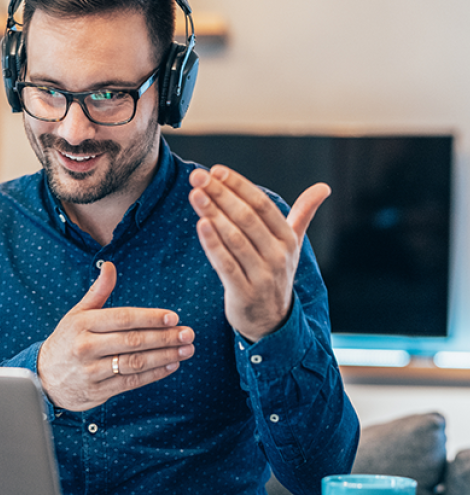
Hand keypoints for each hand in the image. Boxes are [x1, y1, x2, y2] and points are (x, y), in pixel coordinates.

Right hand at [37, 262, 194, 410]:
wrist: (43, 377)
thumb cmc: (67, 340)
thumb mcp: (78, 313)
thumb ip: (98, 292)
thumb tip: (110, 266)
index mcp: (83, 324)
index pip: (123, 318)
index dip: (150, 317)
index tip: (173, 317)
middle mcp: (86, 347)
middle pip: (133, 342)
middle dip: (164, 338)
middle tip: (187, 334)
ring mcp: (91, 372)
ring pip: (135, 364)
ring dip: (164, 357)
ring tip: (186, 350)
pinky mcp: (97, 392)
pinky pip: (130, 383)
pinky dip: (154, 375)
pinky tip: (171, 366)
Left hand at [189, 165, 330, 341]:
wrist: (272, 321)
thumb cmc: (276, 273)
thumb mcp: (292, 244)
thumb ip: (304, 214)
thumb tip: (324, 187)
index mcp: (288, 239)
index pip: (262, 205)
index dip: (239, 186)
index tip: (216, 170)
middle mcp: (278, 256)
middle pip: (247, 218)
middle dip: (221, 194)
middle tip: (197, 177)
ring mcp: (262, 276)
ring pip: (235, 239)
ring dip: (213, 214)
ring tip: (195, 194)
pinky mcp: (244, 293)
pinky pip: (225, 265)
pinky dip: (212, 244)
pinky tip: (200, 224)